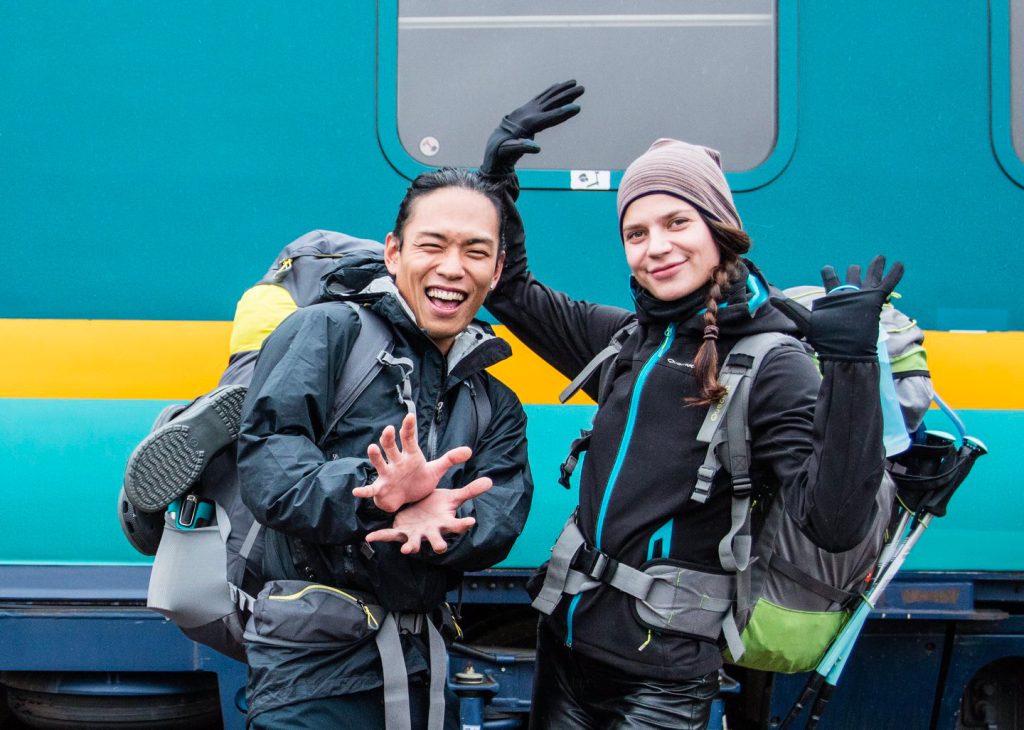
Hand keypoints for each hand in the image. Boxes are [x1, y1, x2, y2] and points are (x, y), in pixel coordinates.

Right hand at [352, 413, 472, 512]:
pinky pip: (371, 490)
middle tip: (388, 429)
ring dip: (375, 456)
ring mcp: (387, 474)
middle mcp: (396, 461)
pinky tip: (357, 491)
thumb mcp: (435, 470)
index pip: (409, 438)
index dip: (408, 428)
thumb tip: (469, 450)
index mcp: (410, 455)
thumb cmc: (418, 480)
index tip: (410, 416)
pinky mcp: (381, 489)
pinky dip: (364, 491)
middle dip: (389, 439)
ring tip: (372, 448)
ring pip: (380, 463)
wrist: (407, 498)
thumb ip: (450, 459)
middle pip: (391, 447)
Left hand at [363, 478, 492, 554]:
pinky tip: (370, 537)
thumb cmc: (437, 507)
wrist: (421, 512)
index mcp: (444, 523)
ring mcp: (415, 534)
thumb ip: (470, 491)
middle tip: (440, 548)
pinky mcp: (400, 532)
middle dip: (438, 545)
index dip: (463, 524)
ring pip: (414, 543)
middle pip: (437, 540)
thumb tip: (490, 482)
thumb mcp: (452, 497)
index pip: (456, 524)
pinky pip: (389, 535)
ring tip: (407, 549)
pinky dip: (380, 536)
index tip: (471, 521)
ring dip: (411, 546)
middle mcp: (431, 532)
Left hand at [480, 79, 584, 180]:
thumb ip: (522, 147)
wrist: (493, 145)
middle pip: (552, 102)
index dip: (564, 113)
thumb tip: (536, 148)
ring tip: (574, 82)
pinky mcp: (527, 110)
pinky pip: (541, 97)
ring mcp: (527, 110)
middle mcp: (529, 113)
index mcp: (528, 124)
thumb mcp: (510, 151)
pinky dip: (551, 91)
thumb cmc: (502, 151)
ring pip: (548, 97)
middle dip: (567, 96)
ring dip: (562, 89)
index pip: (549, 117)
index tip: (577, 108)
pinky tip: (558, 85)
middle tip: (582, 88)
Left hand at [770, 255, 903, 360]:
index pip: (830, 280)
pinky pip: (887, 284)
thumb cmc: (825, 338)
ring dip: (876, 267)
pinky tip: (900, 264)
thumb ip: (791, 309)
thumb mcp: (806, 321)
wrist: (846, 351)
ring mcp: (863, 297)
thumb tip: (773, 299)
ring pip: (870, 278)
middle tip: (855, 268)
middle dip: (853, 272)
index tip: (827, 268)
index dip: (829, 273)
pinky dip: (894, 274)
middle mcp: (848, 296)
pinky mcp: (875, 300)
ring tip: (880, 257)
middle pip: (851, 278)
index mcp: (832, 298)